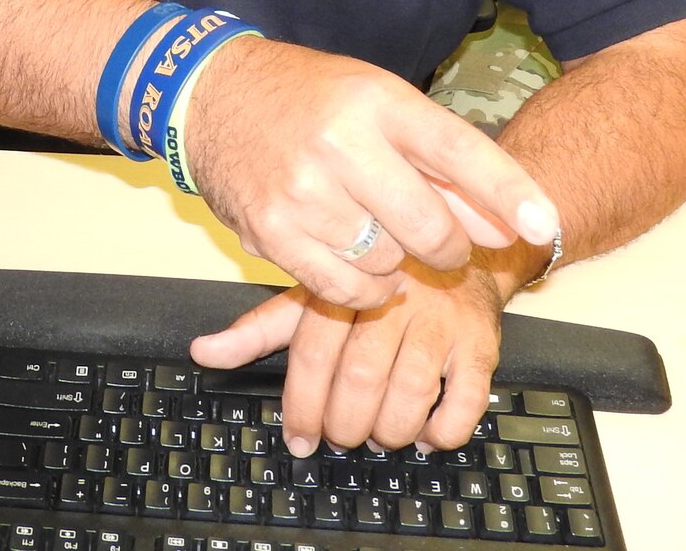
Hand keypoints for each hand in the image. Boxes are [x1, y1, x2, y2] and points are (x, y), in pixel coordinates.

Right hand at [185, 36, 557, 310]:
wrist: (210, 95)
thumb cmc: (306, 98)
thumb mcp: (377, 103)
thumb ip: (438, 160)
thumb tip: (500, 224)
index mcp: (376, 101)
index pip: (457, 150)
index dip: (506, 192)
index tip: (543, 224)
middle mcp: (341, 144)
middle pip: (429, 225)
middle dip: (448, 246)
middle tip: (442, 243)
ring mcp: (303, 192)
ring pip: (388, 263)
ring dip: (396, 263)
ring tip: (377, 234)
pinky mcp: (271, 233)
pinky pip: (344, 288)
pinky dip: (363, 288)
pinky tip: (358, 262)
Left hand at [191, 253, 511, 454]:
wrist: (458, 249)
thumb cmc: (379, 279)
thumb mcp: (315, 293)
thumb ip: (261, 328)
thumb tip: (204, 352)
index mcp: (347, 286)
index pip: (315, 352)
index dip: (302, 404)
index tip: (298, 437)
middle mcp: (394, 299)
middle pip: (360, 378)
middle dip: (345, 424)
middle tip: (341, 437)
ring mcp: (440, 321)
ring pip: (408, 394)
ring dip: (389, 431)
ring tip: (380, 435)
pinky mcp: (481, 340)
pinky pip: (465, 399)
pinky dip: (442, 430)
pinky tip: (426, 433)